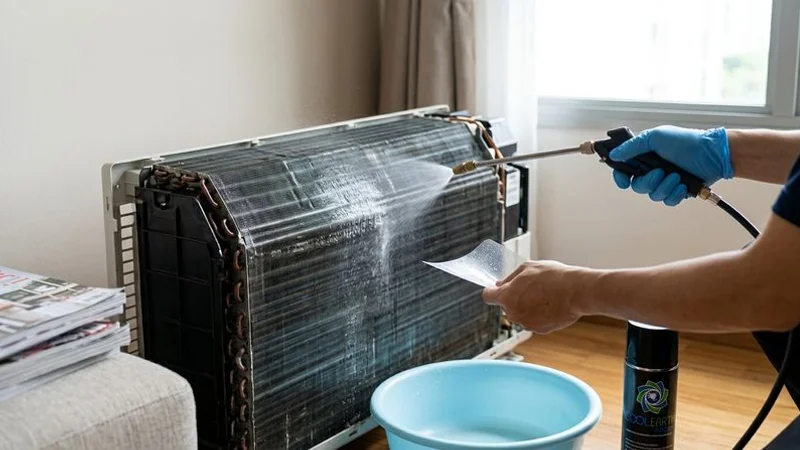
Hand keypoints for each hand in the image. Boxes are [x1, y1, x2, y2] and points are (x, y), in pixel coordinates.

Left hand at [481, 260, 592, 333]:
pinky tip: (550, 304)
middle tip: (530, 287)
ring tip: (543, 295)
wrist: (576, 292)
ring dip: (526, 306)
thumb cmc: (553, 277)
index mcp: (507, 297)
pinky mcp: (539, 330)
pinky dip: (538, 314)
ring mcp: (526, 323)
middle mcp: (513, 313)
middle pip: (505, 305)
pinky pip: (533, 321)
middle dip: (513, 297)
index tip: (496, 289)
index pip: (488, 296)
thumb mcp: (527, 268)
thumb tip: (499, 284)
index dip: (492, 291)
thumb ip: (509, 277)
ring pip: (520, 313)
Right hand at [610, 125, 733, 205]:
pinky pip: (668, 201)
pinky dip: (675, 194)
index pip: (625, 171)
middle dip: (648, 182)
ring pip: (653, 195)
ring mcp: (665, 181)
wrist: (712, 153)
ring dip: (664, 187)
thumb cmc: (685, 141)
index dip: (621, 178)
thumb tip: (614, 155)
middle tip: (660, 172)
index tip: (625, 181)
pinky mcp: (678, 191)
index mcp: (645, 157)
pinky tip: (682, 185)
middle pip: (638, 186)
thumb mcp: (656, 137)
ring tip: (677, 176)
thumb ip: (632, 146)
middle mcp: (653, 170)